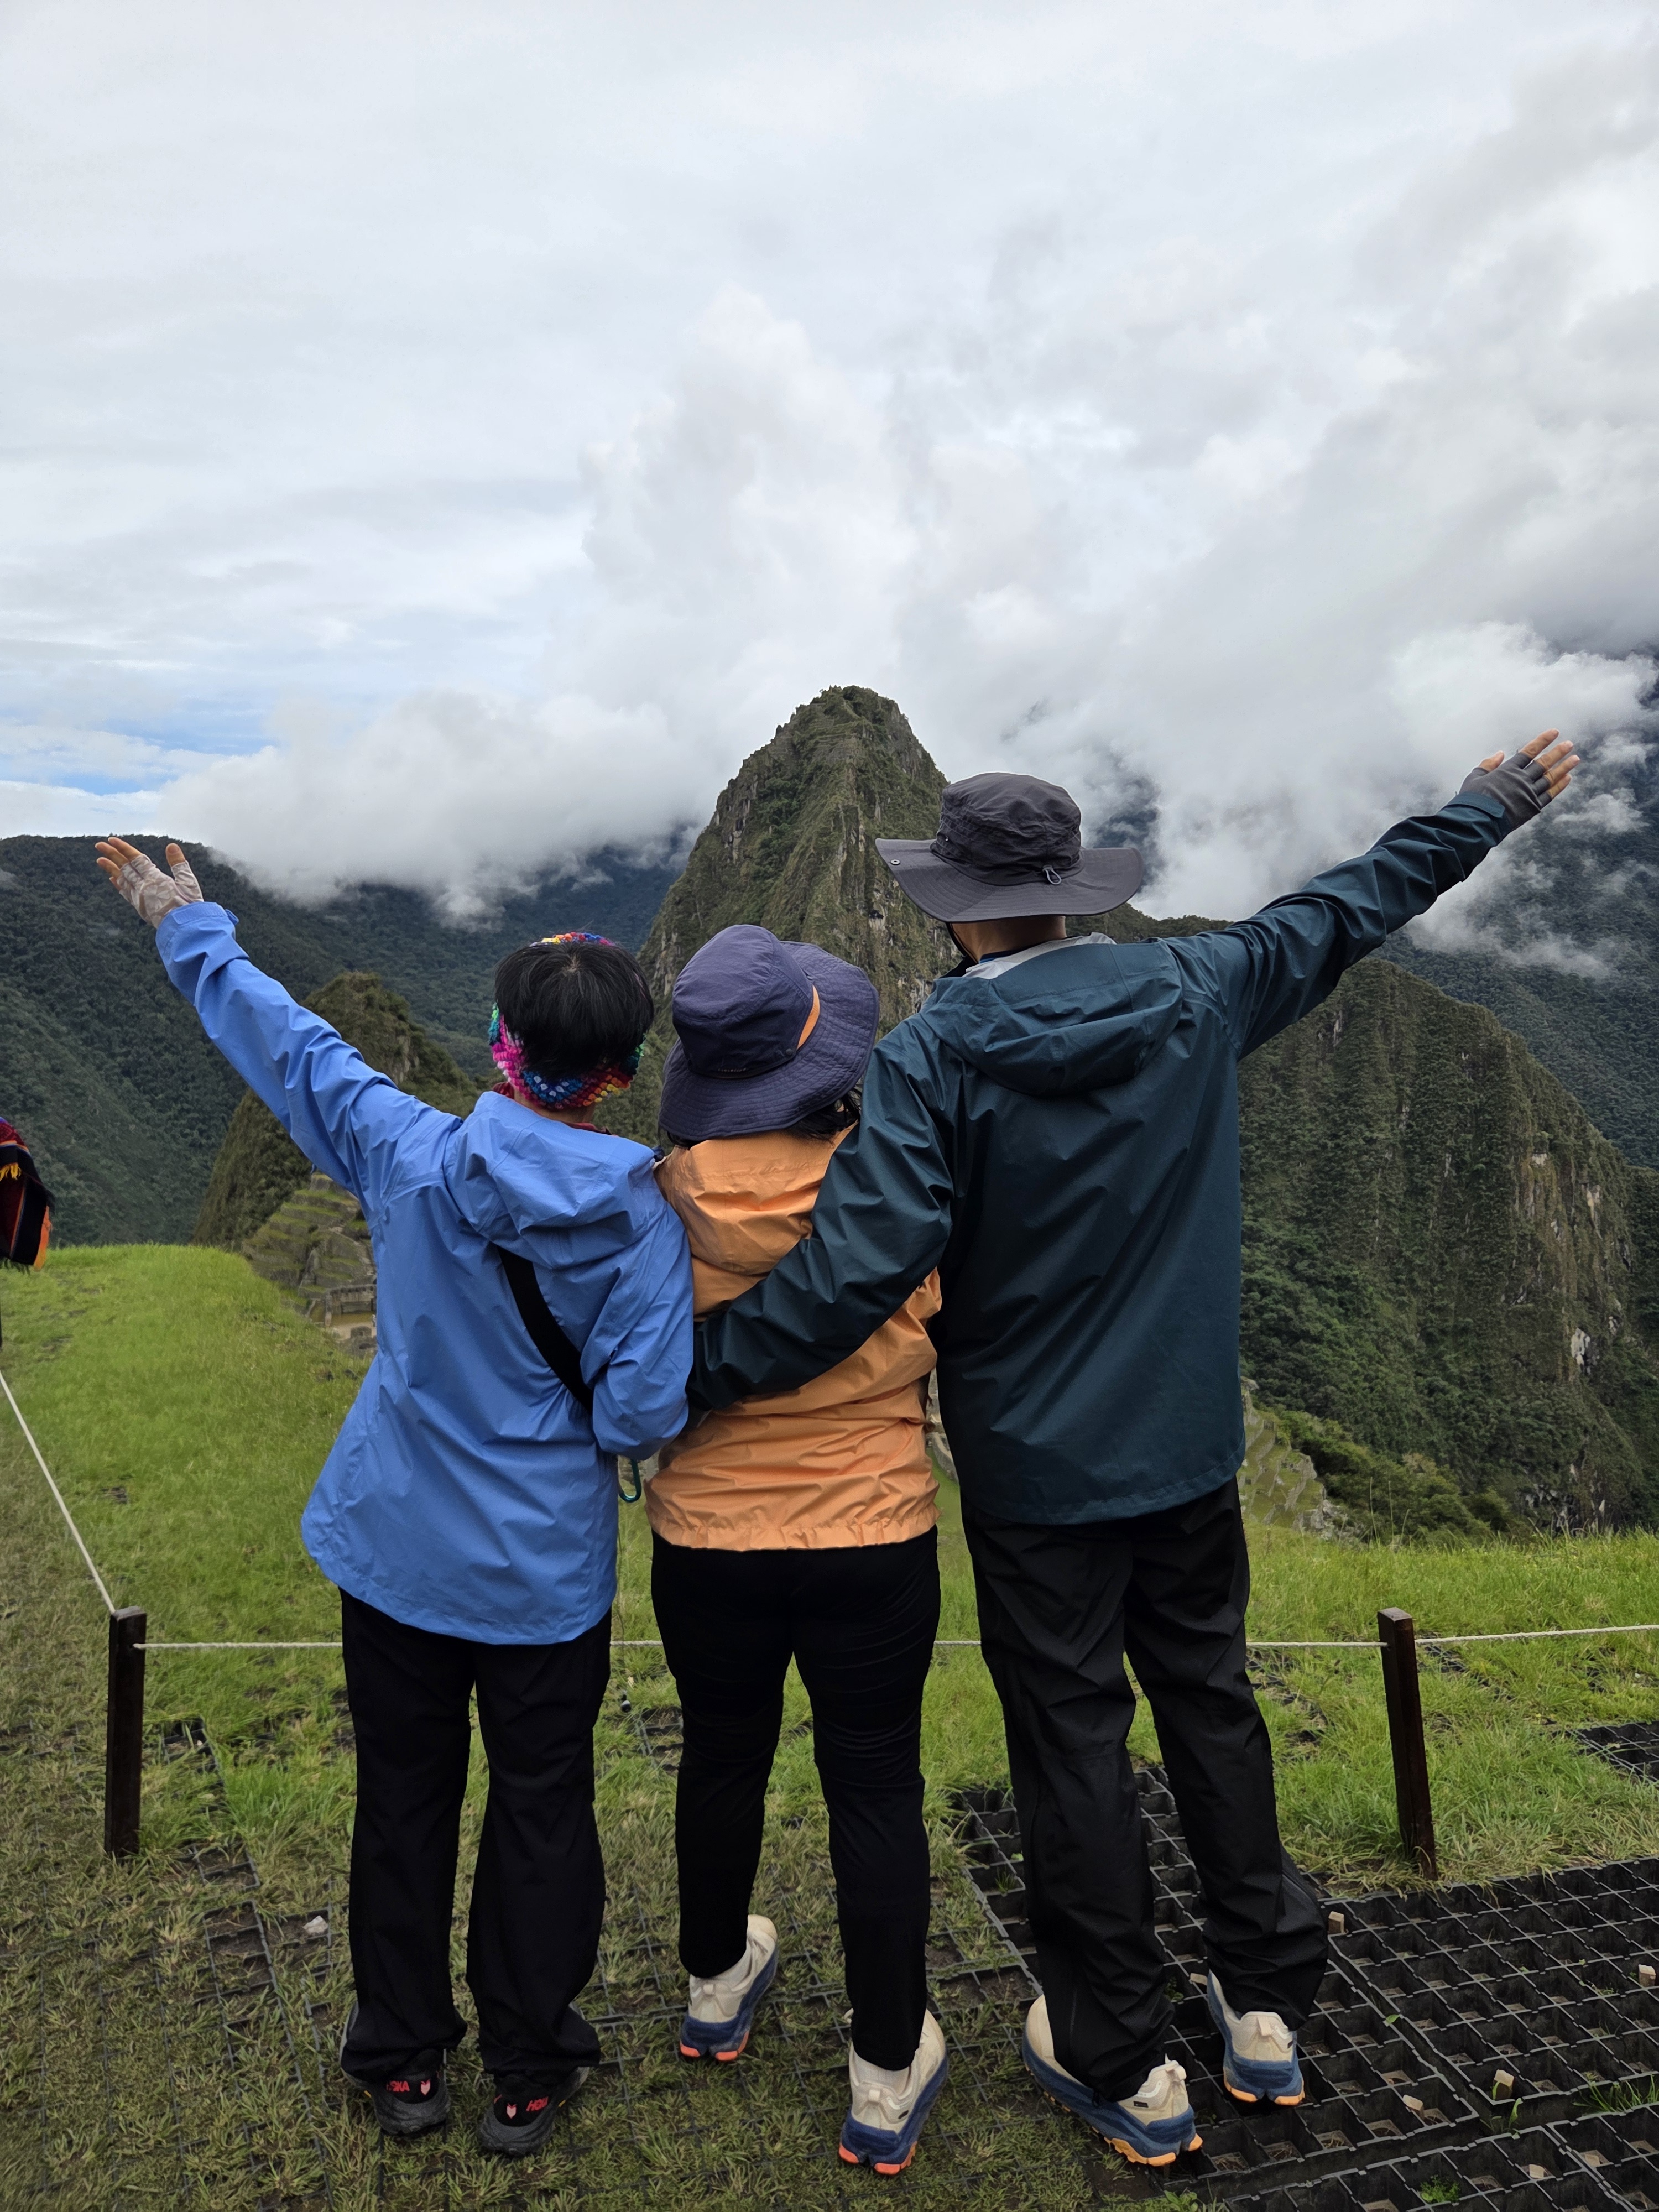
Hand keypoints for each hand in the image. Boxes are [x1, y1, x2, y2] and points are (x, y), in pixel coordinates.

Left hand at [95, 837, 204, 925]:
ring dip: (110, 869)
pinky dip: (118, 885)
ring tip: (100, 860)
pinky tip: (113, 880)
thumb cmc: (189, 907)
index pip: (136, 860)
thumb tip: (171, 846)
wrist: (184, 930)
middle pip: (125, 868)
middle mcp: (143, 888)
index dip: (123, 849)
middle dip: (112, 855)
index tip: (112, 840)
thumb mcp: (189, 883)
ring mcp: (139, 899)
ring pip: (122, 880)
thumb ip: (179, 863)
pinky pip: (126, 894)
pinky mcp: (140, 908)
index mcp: (155, 879)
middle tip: (99, 845)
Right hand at [1459, 729, 1578, 830]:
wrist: (1477, 822)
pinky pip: (1550, 794)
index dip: (1542, 741)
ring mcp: (1529, 793)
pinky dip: (1559, 786)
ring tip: (1575, 758)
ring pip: (1550, 777)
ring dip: (1564, 767)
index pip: (1528, 752)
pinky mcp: (1532, 808)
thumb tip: (1500, 754)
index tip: (1554, 732)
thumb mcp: (1474, 778)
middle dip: (1558, 752)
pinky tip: (1567, 778)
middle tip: (1569, 744)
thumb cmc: (1472, 800)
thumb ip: (1488, 764)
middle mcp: (1521, 780)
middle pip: (1543, 763)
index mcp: (1507, 770)